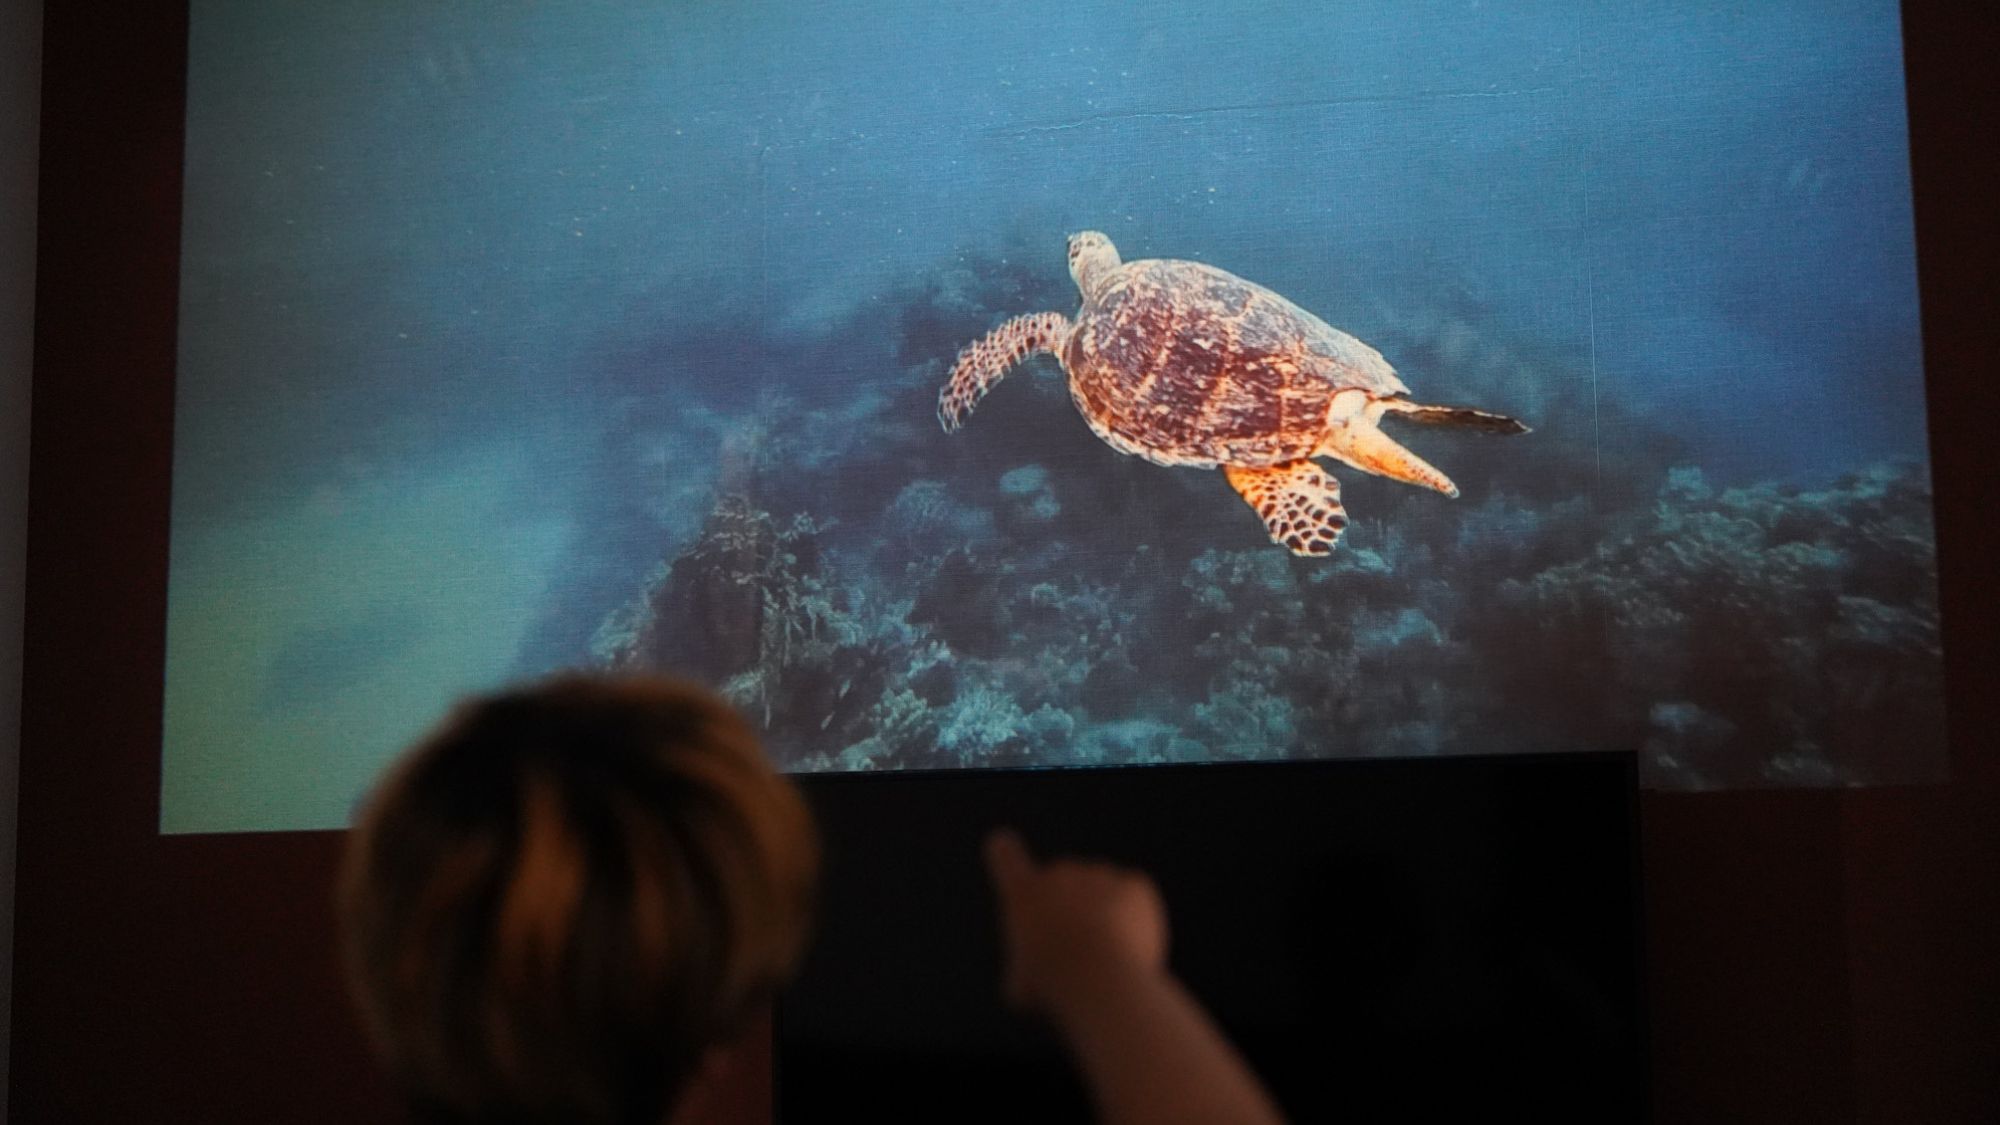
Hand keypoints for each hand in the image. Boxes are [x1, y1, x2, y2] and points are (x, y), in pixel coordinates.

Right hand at [983, 828, 1168, 1017]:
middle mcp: (1059, 872)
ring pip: (1102, 898)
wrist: (1101, 977)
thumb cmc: (1055, 986)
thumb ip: (1031, 969)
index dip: (1005, 853)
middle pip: (1065, 887)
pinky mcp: (1134, 883)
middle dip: (1071, 912)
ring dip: (1104, 920)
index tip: (1004, 844)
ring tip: (1107, 961)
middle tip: (1078, 956)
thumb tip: (1041, 975)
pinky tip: (1131, 949)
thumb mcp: (1024, 988)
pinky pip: (1134, 902)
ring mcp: (1099, 873)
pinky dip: (1135, 923)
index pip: (1005, 856)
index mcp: (1022, 892)